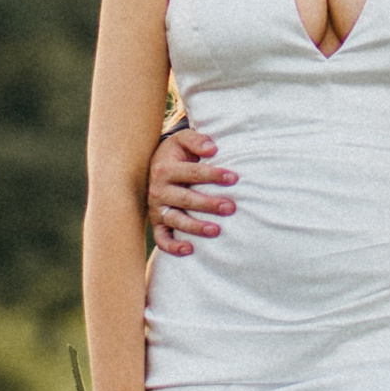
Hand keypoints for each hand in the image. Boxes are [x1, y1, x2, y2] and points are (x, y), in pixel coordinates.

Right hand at [148, 129, 236, 256]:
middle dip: (209, 204)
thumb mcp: (182, 140)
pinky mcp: (156, 223)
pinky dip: (172, 247)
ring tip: (216, 230)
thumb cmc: (176, 153)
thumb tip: (213, 149)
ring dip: (195, 227)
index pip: (192, 173)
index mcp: (165, 168)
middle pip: (186, 199)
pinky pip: (162, 238)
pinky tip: (190, 249)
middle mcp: (158, 190)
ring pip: (175, 220)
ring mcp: (156, 208)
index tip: (234, 178)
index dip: (213, 175)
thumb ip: (197, 140)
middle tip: (231, 207)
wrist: (155, 165)